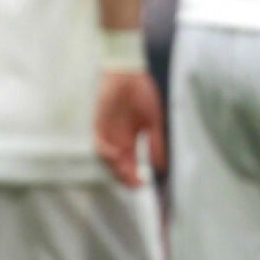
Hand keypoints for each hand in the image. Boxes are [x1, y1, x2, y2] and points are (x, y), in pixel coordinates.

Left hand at [95, 72, 166, 187]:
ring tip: (127, 173)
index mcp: (131, 141)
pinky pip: (98, 145)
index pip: (131, 165)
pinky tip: (116, 155)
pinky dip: (105, 152)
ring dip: (115, 168)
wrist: (128, 74)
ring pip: (107, 160)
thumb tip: (161, 165)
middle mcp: (117, 141)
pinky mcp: (98, 126)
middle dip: (126, 178)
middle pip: (118, 167)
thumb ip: (157, 142)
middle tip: (136, 184)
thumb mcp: (154, 120)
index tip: (144, 185)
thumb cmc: (142, 93)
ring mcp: (107, 135)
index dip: (136, 177)